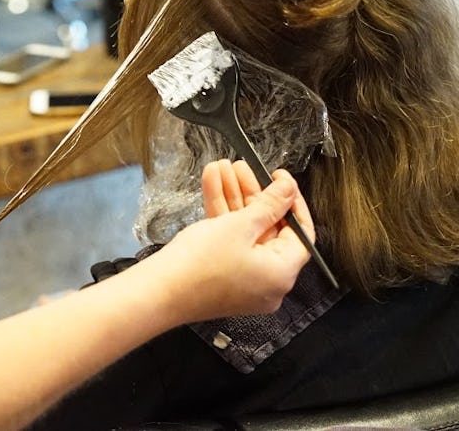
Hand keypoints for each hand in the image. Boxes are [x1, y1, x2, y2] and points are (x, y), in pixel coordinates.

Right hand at [148, 160, 312, 322]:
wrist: (158, 292)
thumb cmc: (200, 265)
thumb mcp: (240, 226)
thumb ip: (270, 204)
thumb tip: (289, 189)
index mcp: (282, 273)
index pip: (300, 233)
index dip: (291, 201)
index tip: (279, 179)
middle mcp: (267, 281)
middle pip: (268, 228)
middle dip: (251, 193)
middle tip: (242, 168)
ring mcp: (243, 280)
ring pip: (244, 231)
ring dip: (233, 198)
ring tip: (221, 167)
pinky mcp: (222, 277)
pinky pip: (229, 242)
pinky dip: (221, 216)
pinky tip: (211, 185)